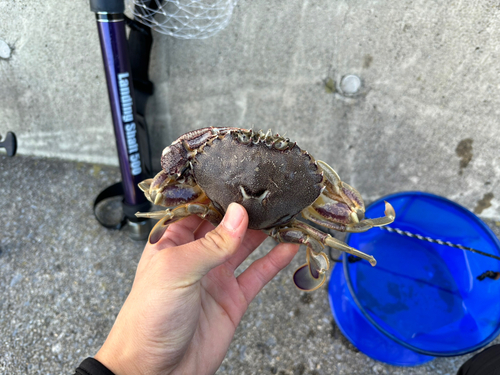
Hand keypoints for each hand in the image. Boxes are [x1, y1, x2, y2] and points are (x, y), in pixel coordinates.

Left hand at [95, 203, 298, 374]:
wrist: (155, 371)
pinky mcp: (233, 299)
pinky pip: (258, 274)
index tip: (242, 180)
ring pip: (245, 246)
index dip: (220, 195)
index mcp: (173, 243)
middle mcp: (196, 256)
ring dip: (265, 232)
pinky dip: (275, 260)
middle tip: (271, 194)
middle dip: (246, 210)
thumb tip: (238, 214)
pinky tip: (288, 246)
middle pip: (226, 225)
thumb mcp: (176, 271)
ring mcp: (216, 277)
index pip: (200, 209)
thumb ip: (211, 244)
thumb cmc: (148, 318)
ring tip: (285, 214)